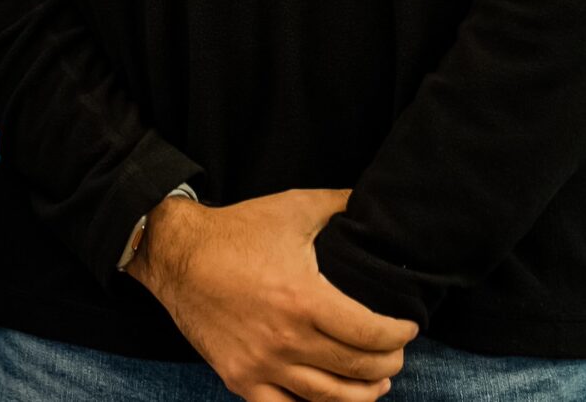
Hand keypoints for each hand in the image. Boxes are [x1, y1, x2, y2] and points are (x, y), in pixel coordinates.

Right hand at [131, 188, 417, 401]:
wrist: (177, 253)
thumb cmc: (237, 231)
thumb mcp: (294, 207)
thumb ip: (341, 205)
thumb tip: (376, 203)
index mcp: (304, 299)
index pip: (371, 334)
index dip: (399, 335)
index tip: (408, 328)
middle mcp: (285, 339)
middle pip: (357, 369)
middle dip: (388, 364)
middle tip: (395, 354)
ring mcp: (261, 364)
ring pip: (328, 398)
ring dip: (362, 395)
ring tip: (376, 384)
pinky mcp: (240, 378)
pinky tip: (330, 401)